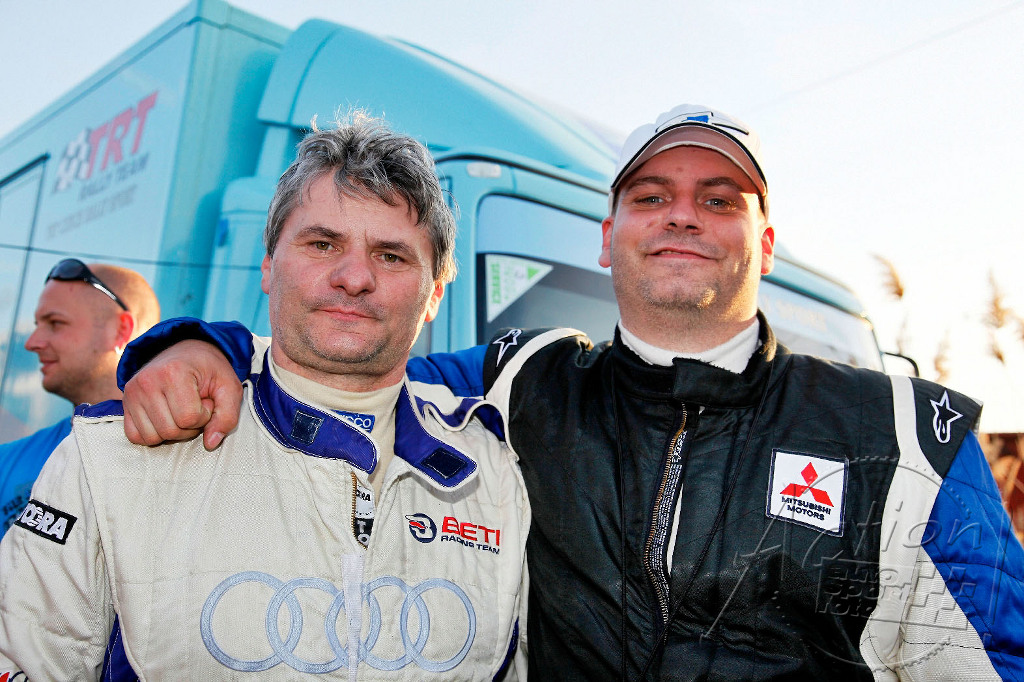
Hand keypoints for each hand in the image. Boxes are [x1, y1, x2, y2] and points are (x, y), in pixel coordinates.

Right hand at [122, 340, 242, 449]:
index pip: (189, 418)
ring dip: (173, 431)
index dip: (204, 416)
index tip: (206, 401)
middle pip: (170, 431)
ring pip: (153, 437)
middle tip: (195, 406)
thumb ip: (227, 416)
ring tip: (181, 410)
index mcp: (173, 372)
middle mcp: (147, 381)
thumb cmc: (208, 370)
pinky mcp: (125, 403)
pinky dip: (154, 434)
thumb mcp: (229, 387)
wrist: (187, 353)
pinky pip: (136, 436)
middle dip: (190, 426)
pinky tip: (166, 418)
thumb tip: (211, 443)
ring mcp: (132, 392)